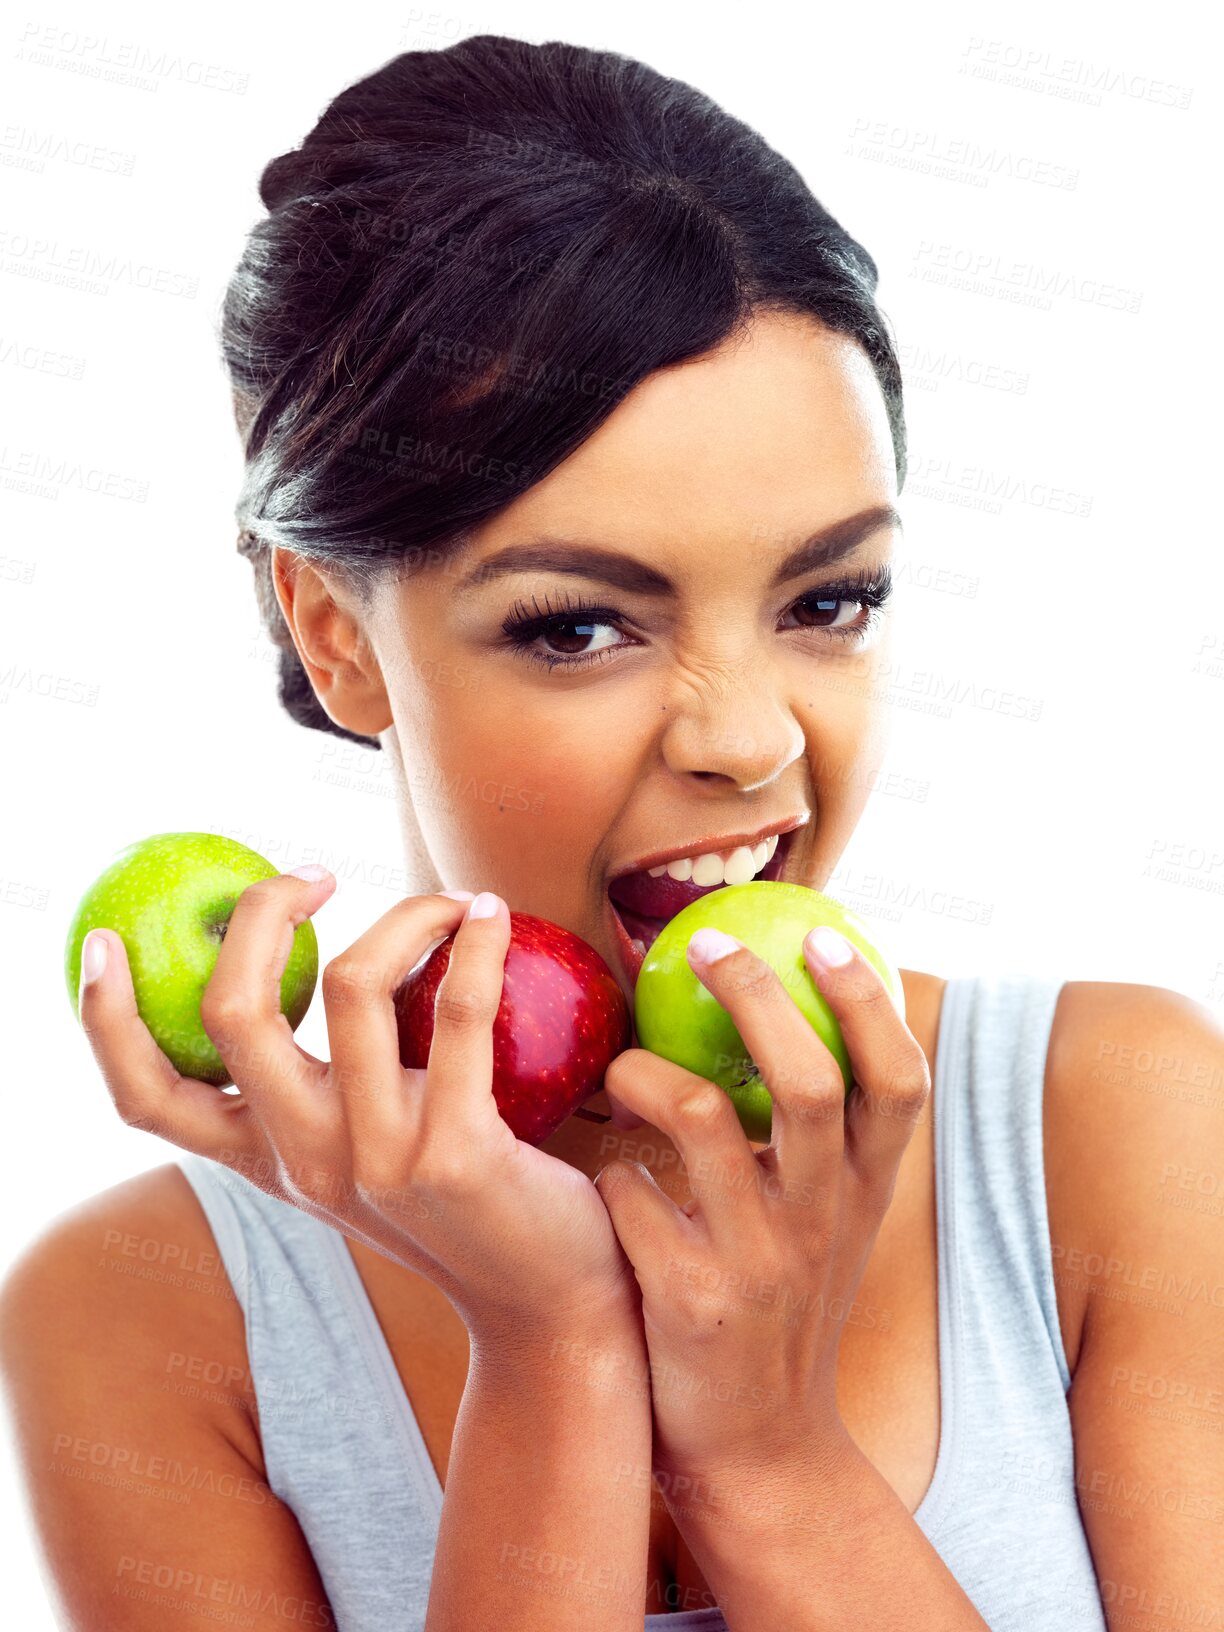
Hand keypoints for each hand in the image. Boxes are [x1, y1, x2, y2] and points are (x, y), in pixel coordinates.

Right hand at [77, 876, 641, 1348]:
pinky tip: (495, 917)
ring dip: (407, 915)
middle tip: (314, 876)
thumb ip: (330, 1092)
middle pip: (234, 1012)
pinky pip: (459, 1011)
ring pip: (351, 986)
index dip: (106, 1019)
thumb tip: (326, 967)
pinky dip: (480, 945)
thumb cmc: (465, 1206)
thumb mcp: (368, 1156)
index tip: (104, 940)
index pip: (149, 1098)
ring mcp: (376, 1160)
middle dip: (259, 915)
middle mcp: (306, 1161)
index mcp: (269, 1159)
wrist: (546, 1302)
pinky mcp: (457, 1154)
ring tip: (454, 900)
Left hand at [593, 923, 929, 1508]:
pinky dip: (611, 1174)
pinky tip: (606, 1182)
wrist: (759, 1449)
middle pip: (811, 1081)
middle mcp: (824, 1221)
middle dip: (757, 995)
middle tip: (705, 944)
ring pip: (706, 1122)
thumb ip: (815, 1134)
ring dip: (649, 1072)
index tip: (822, 934)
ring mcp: (761, 1264)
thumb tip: (782, 1006)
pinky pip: (632, 1196)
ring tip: (622, 1066)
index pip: (900, 1080)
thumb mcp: (823, 1220)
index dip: (868, 1001)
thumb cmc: (780, 1301)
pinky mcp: (692, 1303)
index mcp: (865, 1192)